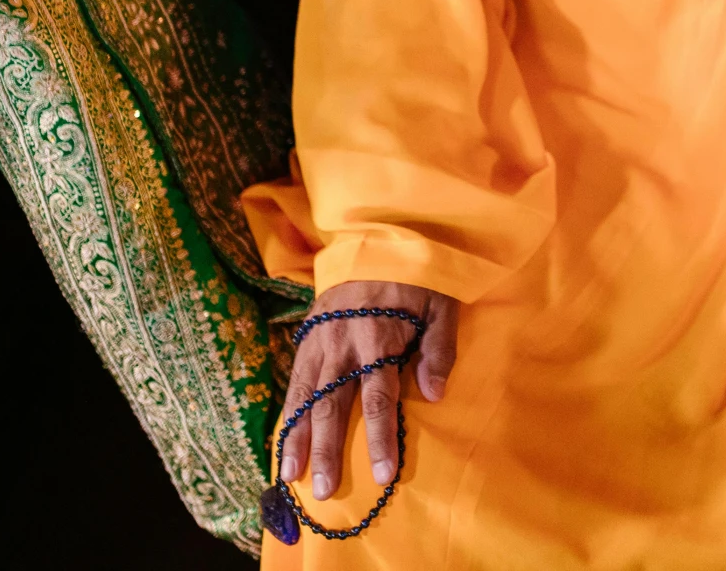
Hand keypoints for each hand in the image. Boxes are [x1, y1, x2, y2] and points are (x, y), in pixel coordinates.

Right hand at [277, 280, 458, 500]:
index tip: (381, 476)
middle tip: (323, 490)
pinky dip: (288, 411)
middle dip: (327, 451)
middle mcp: (344, 345)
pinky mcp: (308, 335)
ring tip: (289, 475)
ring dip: (297, 437)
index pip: (378, 400)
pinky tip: (283, 438)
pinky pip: (294, 380)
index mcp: (379, 340)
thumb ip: (438, 351)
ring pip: (305, 397)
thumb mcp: (442, 306)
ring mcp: (321, 340)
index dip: (379, 440)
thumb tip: (434, 395)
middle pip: (333, 406)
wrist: (379, 235)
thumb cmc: (418, 276)